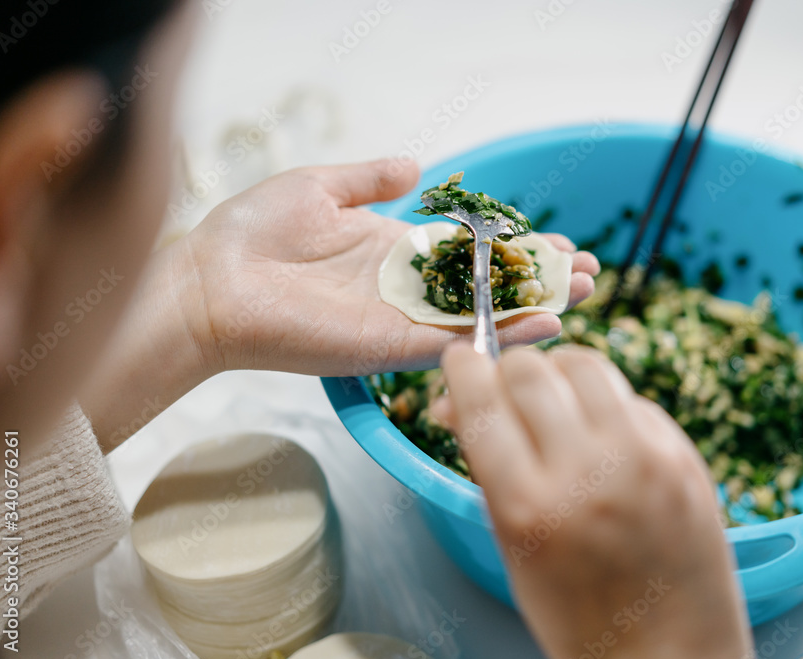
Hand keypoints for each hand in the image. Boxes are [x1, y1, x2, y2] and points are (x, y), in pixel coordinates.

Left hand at [81, 159, 598, 449]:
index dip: (516, 248)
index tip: (560, 243)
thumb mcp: (320, 187)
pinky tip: (549, 325)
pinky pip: (459, 342)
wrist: (212, 282)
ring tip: (586, 294)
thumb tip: (417, 167)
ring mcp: (404, 320)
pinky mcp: (394, 347)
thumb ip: (371, 177)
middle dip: (540, 280)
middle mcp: (407, 288)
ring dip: (538, 308)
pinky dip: (505, 336)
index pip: (471, 251)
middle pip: (489, 286)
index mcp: (394, 249)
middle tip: (590, 273)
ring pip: (486, 316)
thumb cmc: (253, 233)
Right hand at [434, 344, 751, 658]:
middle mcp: (587, 473)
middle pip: (531, 371)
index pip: (482, 402)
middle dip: (505, 369)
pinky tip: (598, 430)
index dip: (463, 369)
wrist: (668, 657)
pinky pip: (630, 398)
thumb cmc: (578, 616)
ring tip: (553, 396)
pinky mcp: (682, 455)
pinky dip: (605, 403)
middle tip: (503, 385)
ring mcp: (643, 459)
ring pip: (586, 365)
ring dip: (558, 372)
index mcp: (528, 507)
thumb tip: (463, 402)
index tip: (459, 358)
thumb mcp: (513, 547)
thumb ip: (489, 468)